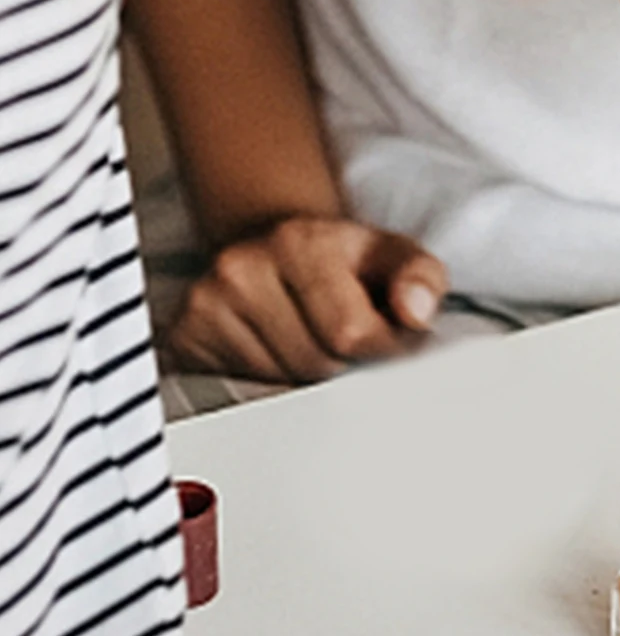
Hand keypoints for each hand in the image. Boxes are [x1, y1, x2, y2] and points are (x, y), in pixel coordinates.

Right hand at [165, 219, 448, 383]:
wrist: (276, 245)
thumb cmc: (344, 260)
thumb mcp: (395, 254)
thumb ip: (421, 278)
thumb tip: (416, 313)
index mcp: (299, 242)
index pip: (351, 333)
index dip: (384, 349)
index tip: (393, 340)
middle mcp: (242, 268)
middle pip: (314, 366)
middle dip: (347, 367)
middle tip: (354, 343)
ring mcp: (205, 305)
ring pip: (277, 388)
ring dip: (307, 380)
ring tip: (316, 342)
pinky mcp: (184, 338)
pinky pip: (239, 393)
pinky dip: (268, 386)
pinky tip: (279, 353)